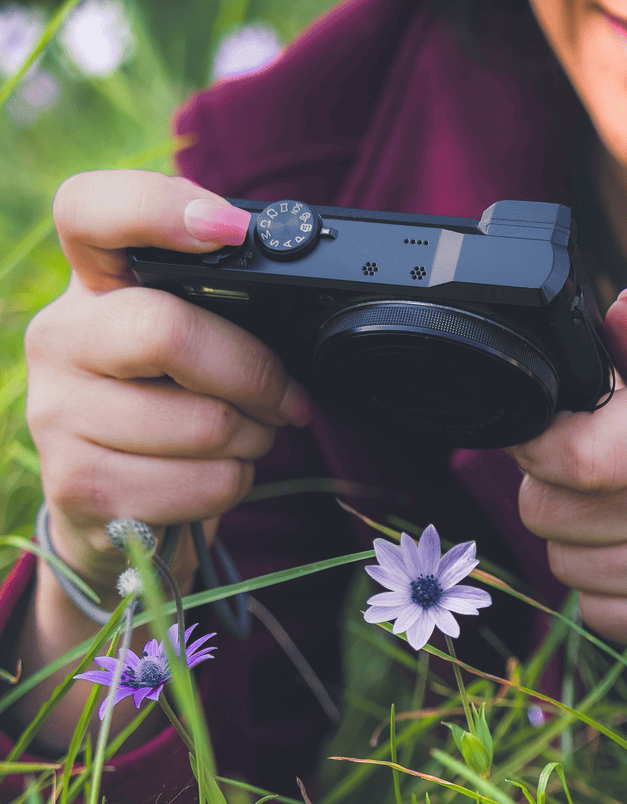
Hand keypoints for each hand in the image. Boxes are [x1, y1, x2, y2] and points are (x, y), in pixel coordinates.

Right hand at [25, 170, 311, 596]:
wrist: (116, 501)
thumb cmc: (171, 404)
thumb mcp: (191, 341)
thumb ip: (222, 303)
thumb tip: (298, 281)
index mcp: (93, 285)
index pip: (91, 211)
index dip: (158, 207)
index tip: (231, 230)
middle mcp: (60, 339)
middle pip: (167, 331)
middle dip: (255, 373)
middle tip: (285, 397)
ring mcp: (57, 414)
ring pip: (203, 424)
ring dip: (254, 438)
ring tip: (244, 437)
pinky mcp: (80, 485)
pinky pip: (203, 484)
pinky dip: (235, 483)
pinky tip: (215, 474)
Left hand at [510, 287, 626, 706]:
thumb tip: (623, 311)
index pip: (578, 457)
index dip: (535, 449)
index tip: (538, 440)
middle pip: (554, 515)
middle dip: (553, 493)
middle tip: (593, 479)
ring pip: (568, 569)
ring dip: (578, 543)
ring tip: (625, 516)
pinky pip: (600, 614)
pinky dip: (604, 591)